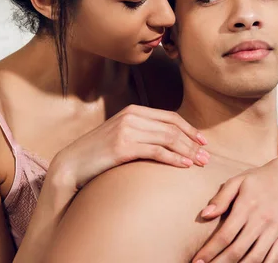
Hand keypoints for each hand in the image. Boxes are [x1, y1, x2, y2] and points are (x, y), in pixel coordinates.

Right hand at [49, 104, 209, 190]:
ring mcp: (127, 130)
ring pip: (168, 139)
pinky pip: (157, 151)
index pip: (170, 117)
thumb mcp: (121, 136)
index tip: (203, 142)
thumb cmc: (98, 154)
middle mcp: (131, 117)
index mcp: (133, 111)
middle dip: (193, 143)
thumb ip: (142, 133)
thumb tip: (168, 141)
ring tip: (200, 163)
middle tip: (207, 157)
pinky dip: (174, 158)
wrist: (71, 165)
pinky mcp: (123, 147)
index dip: (190, 129)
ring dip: (188, 151)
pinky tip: (184, 166)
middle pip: (173, 128)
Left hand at [193, 158, 277, 262]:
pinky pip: (273, 259)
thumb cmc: (257, 179)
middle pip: (237, 250)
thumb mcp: (237, 181)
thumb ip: (220, 198)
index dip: (210, 251)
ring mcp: (275, 229)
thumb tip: (204, 215)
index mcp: (246, 205)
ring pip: (255, 258)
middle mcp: (262, 219)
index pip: (225, 234)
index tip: (197, 261)